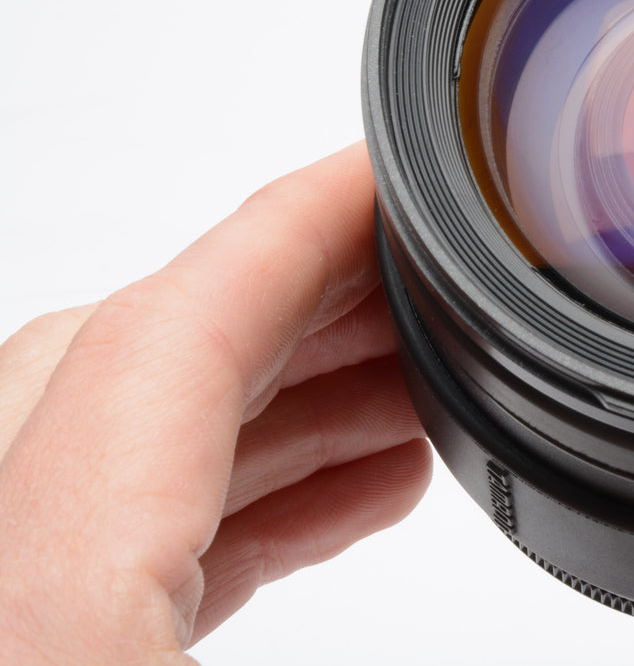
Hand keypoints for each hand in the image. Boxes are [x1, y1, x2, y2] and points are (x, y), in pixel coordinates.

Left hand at [0, 144, 431, 662]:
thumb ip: (417, 632)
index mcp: (38, 604)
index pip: (165, 336)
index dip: (301, 226)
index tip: (394, 176)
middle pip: (141, 358)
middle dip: (311, 303)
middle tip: (431, 287)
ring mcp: (8, 606)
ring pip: (134, 442)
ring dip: (291, 399)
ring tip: (418, 392)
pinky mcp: (34, 646)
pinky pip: (133, 539)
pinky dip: (250, 495)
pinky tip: (356, 493)